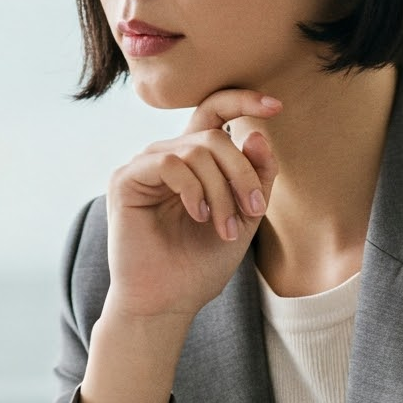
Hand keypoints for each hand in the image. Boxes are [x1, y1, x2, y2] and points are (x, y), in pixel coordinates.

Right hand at [102, 89, 280, 323]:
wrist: (167, 301)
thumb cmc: (200, 263)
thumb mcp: (244, 216)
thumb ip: (256, 176)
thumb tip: (257, 134)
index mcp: (193, 162)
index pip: (214, 114)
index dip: (243, 101)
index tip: (276, 107)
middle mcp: (166, 156)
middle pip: (213, 136)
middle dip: (242, 171)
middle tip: (252, 209)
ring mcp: (144, 166)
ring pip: (196, 149)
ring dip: (221, 189)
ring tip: (225, 227)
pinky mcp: (125, 179)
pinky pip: (170, 161)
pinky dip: (193, 188)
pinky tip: (198, 215)